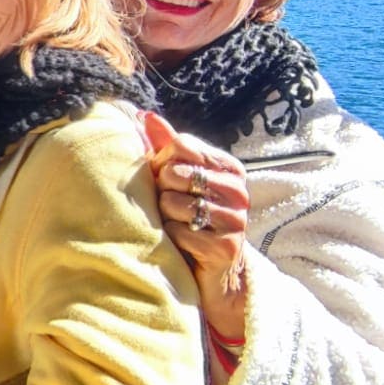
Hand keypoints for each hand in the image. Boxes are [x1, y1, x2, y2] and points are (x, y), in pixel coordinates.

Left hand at [141, 111, 251, 340]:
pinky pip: (177, 233)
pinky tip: (182, 244)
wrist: (210, 270)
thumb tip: (145, 114)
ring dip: (165, 217)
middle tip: (172, 207)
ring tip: (178, 225)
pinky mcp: (225, 247)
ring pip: (174, 203)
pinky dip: (171, 239)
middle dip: (162, 191)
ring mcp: (235, 219)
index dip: (162, 162)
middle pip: (175, 173)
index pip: (181, 145)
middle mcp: (238, 191)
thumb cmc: (188, 216)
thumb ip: (165, 145)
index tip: (167, 179)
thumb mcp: (178, 178)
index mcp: (229, 167)